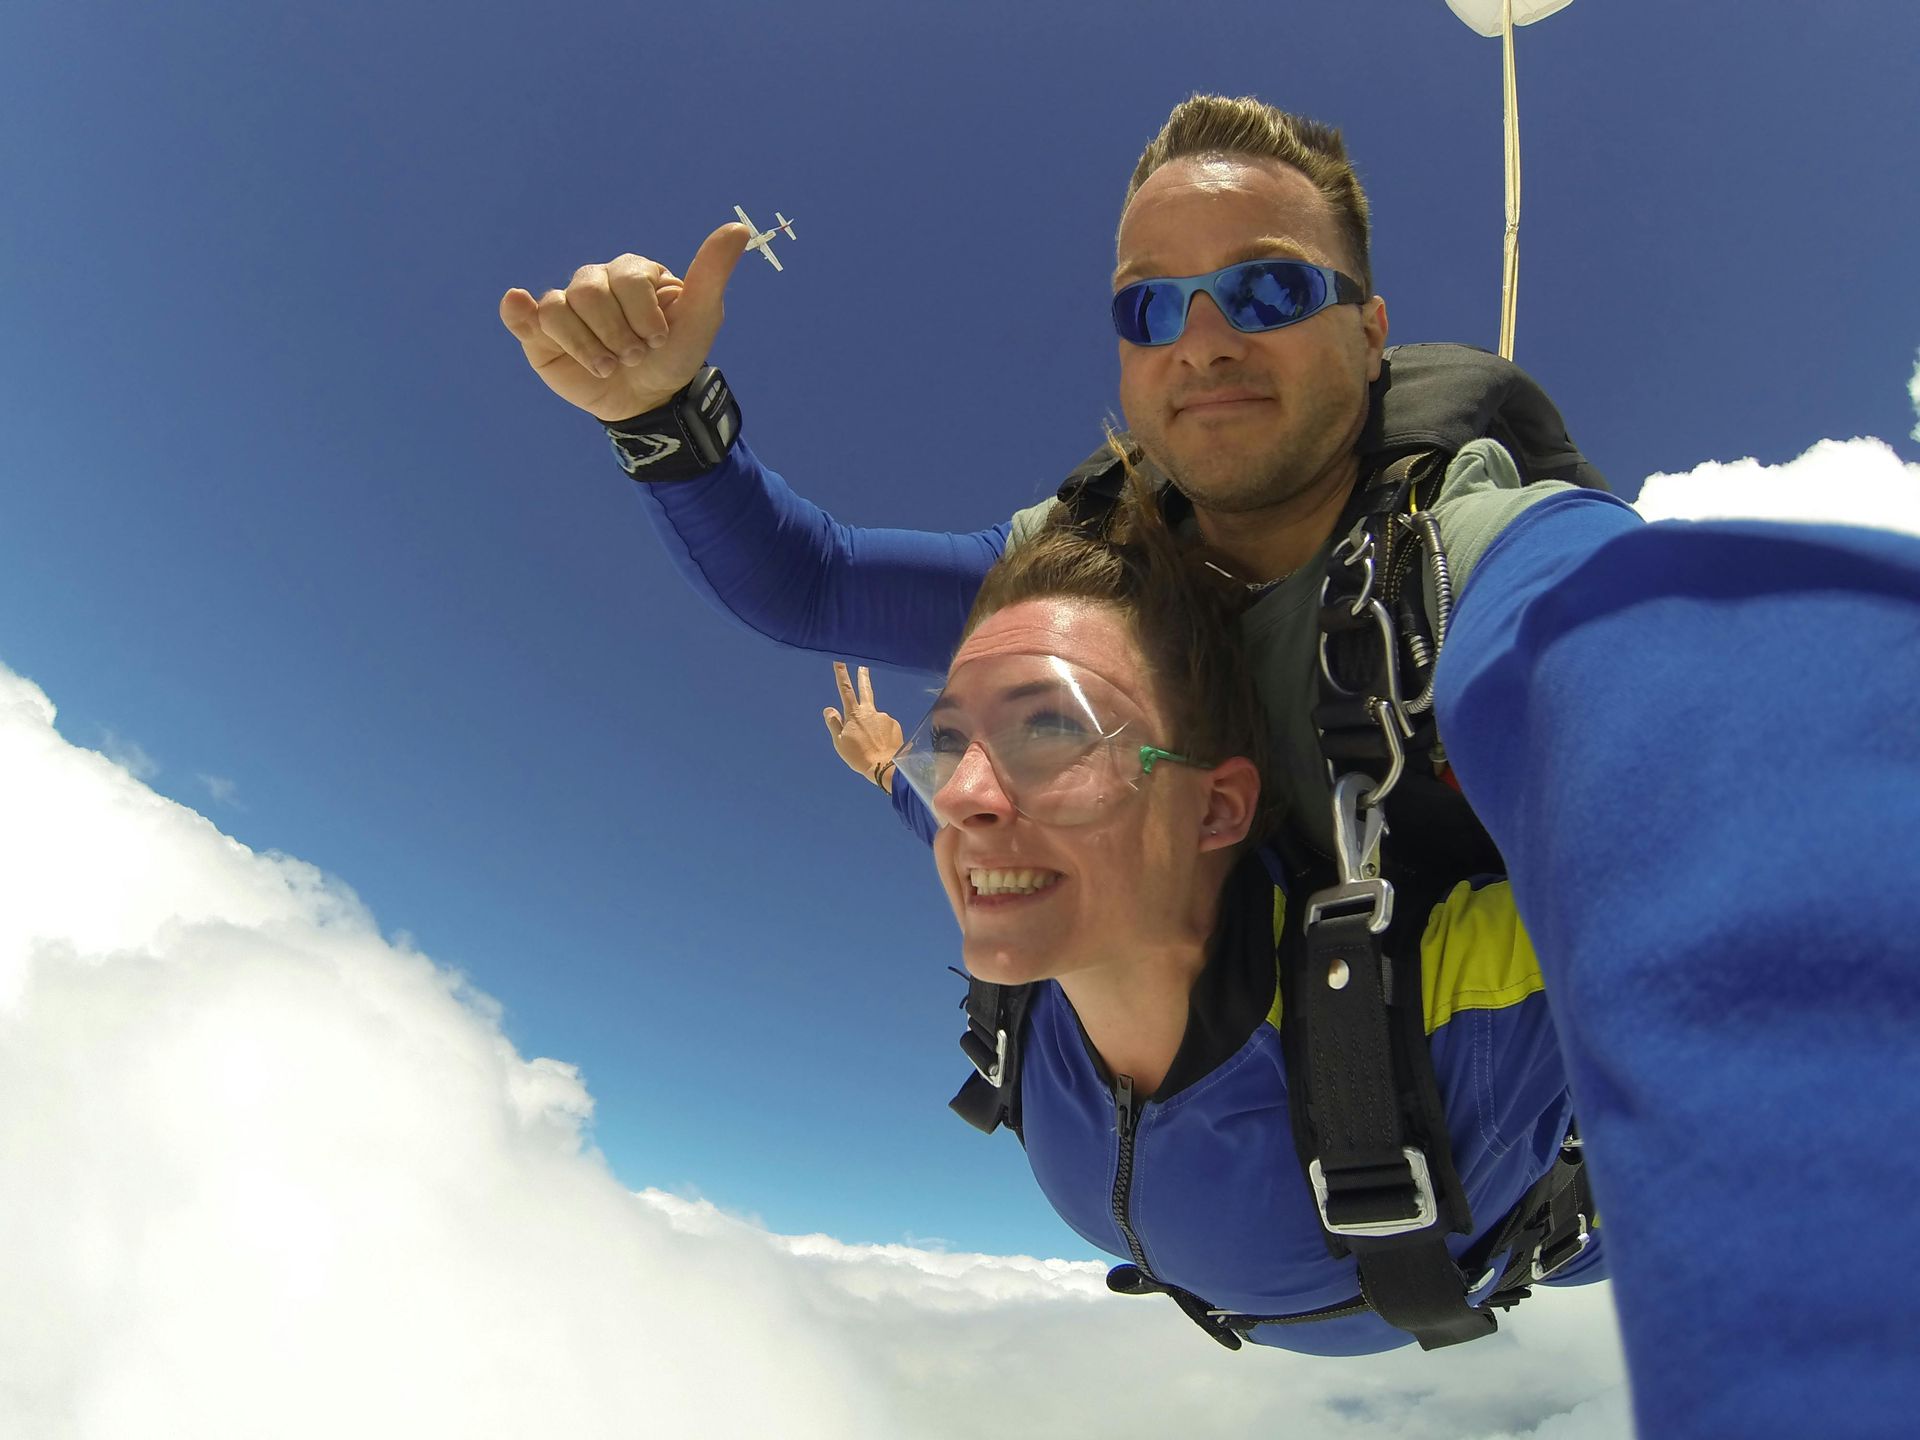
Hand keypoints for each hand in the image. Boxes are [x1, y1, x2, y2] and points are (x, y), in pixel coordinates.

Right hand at [498, 222, 750, 421]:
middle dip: (615, 334)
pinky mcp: (541, 333)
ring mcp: (567, 307)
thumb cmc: (674, 356)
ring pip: (558, 308)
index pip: (626, 278)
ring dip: (586, 345)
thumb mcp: (702, 317)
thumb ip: (713, 272)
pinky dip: (519, 313)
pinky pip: (524, 317)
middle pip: (589, 292)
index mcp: (633, 273)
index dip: (641, 314)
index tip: (658, 341)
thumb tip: (738, 227)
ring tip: (607, 367)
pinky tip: (520, 308)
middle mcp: (597, 283)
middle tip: (633, 357)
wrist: (648, 400)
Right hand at [823, 662, 905, 790]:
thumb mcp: (839, 742)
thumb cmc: (858, 756)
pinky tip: (881, 744)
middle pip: (865, 690)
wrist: (884, 767)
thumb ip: (834, 723)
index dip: (841, 674)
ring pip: (875, 717)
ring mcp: (884, 717)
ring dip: (872, 725)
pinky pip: (885, 726)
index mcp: (854, 714)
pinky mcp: (895, 724)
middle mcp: (870, 711)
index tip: (839, 660)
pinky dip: (882, 733)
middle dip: (863, 677)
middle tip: (864, 667)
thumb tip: (828, 708)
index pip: (845, 690)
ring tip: (871, 744)